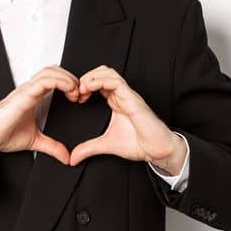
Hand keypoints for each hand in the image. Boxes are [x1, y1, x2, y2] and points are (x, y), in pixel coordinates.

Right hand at [0, 65, 81, 164]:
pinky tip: (68, 91)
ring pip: (50, 71)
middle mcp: (29, 90)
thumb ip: (52, 147)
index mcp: (33, 96)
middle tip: (81, 94)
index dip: (70, 82)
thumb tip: (67, 157)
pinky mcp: (23, 95)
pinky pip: (44, 81)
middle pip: (54, 70)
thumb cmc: (2, 134)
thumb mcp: (35, 141)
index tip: (79, 97)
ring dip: (68, 78)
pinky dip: (61, 82)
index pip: (54, 77)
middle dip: (71, 77)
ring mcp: (26, 90)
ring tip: (75, 92)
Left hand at [67, 65, 184, 171]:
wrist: (157, 150)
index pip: (99, 82)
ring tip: (82, 88)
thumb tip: (73, 158)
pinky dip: (100, 81)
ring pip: (108, 72)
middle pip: (103, 72)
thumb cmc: (139, 144)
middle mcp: (122, 96)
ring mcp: (127, 95)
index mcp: (116, 102)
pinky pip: (116, 81)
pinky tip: (90, 89)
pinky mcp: (132, 99)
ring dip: (92, 76)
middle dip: (86, 77)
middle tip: (77, 92)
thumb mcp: (106, 145)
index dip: (84, 85)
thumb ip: (89, 148)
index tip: (76, 98)